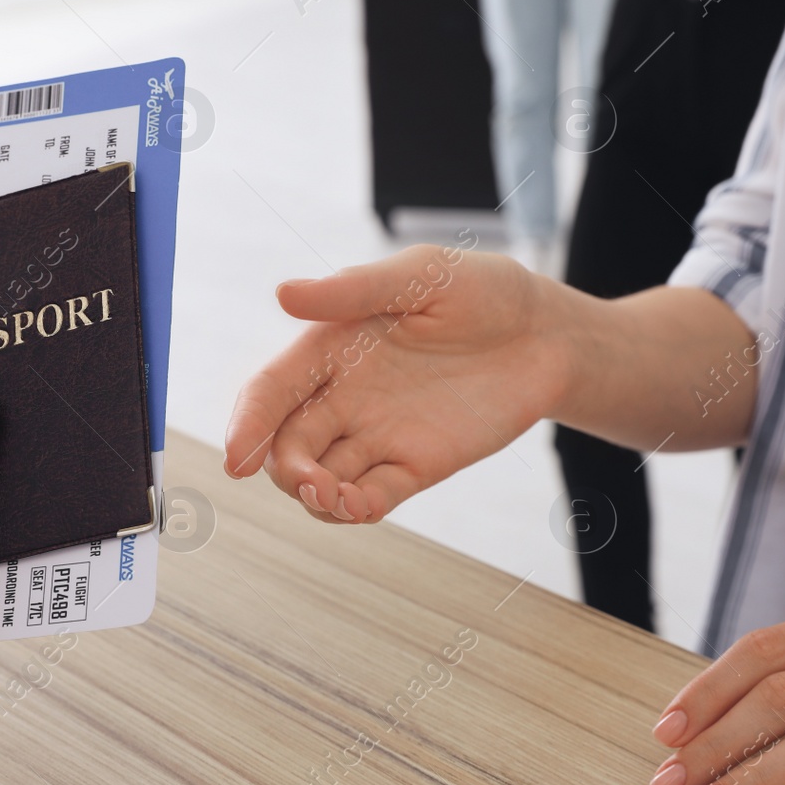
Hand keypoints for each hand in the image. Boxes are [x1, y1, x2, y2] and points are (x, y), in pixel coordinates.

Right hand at [224, 244, 569, 522]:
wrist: (547, 333)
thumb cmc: (482, 290)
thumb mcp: (421, 275)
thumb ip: (355, 290)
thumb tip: (284, 295)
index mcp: (332, 347)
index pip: (271, 391)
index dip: (247, 425)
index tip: (237, 461)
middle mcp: (345, 395)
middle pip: (288, 444)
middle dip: (283, 470)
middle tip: (310, 481)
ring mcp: (379, 433)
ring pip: (322, 478)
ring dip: (315, 497)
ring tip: (336, 498)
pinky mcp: (416, 464)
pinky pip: (372, 495)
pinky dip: (355, 508)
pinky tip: (359, 506)